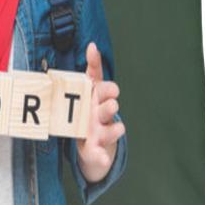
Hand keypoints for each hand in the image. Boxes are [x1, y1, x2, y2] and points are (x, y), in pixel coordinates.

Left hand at [76, 42, 125, 183]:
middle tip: (112, 103)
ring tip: (118, 128)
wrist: (91, 142)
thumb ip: (92, 69)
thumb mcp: (87, 89)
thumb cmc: (87, 109)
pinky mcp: (96, 150)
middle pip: (108, 108)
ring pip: (110, 130)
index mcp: (97, 99)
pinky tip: (103, 160)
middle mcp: (101, 115)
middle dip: (109, 105)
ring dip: (113, 129)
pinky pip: (99, 155)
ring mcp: (100, 133)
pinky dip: (102, 158)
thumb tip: (93, 45)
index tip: (112, 89)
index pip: (105, 89)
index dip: (108, 88)